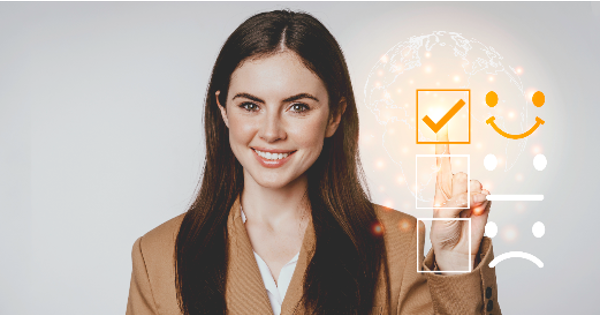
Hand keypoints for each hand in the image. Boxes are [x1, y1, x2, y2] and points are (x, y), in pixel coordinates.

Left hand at [429, 125, 491, 273]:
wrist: (456, 250)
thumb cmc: (443, 233)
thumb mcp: (441, 217)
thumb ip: (457, 202)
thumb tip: (478, 194)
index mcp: (441, 187)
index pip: (442, 163)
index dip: (442, 146)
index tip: (442, 126)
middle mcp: (456, 188)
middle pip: (461, 174)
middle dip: (459, 191)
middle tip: (455, 207)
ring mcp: (471, 194)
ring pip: (475, 184)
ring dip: (470, 198)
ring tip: (464, 212)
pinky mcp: (484, 202)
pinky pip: (485, 195)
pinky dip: (481, 204)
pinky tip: (475, 212)